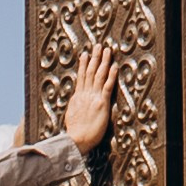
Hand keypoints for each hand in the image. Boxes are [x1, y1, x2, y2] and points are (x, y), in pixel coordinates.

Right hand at [61, 41, 118, 157]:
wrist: (76, 139)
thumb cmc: (74, 133)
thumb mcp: (71, 117)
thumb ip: (75, 108)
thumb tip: (76, 105)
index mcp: (77, 97)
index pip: (81, 77)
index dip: (83, 65)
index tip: (85, 55)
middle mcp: (84, 94)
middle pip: (89, 71)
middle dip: (94, 57)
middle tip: (97, 45)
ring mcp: (93, 97)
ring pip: (98, 75)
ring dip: (102, 61)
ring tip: (106, 50)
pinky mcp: (102, 103)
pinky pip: (107, 86)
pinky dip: (111, 75)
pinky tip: (114, 66)